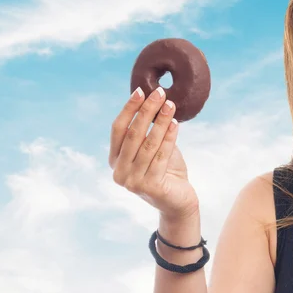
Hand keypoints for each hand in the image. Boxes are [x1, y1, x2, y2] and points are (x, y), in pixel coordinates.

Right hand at [109, 87, 199, 223]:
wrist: (178, 202)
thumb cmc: (165, 172)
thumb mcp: (153, 149)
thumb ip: (148, 132)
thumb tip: (153, 101)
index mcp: (114, 160)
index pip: (118, 129)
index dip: (129, 109)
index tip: (141, 91)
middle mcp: (119, 171)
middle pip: (133, 134)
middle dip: (147, 111)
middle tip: (160, 93)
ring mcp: (132, 181)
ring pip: (148, 144)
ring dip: (161, 122)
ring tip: (171, 105)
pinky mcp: (149, 186)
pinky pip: (161, 156)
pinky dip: (169, 138)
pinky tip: (176, 124)